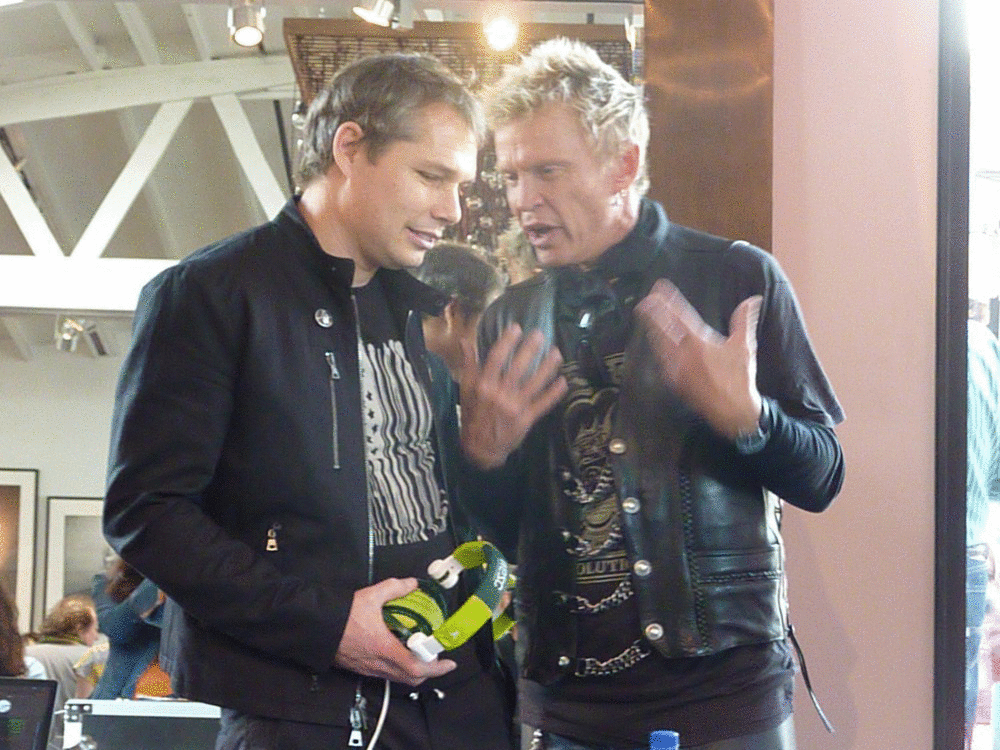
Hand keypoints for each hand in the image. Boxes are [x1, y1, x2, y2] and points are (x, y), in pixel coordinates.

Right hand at [334, 578, 455, 685]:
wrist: (316, 627)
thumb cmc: (342, 615)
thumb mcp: (372, 595)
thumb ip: (395, 588)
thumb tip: (412, 584)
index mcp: (385, 649)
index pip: (418, 668)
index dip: (437, 668)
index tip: (450, 663)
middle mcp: (378, 664)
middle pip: (411, 678)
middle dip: (428, 671)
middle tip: (436, 657)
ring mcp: (368, 669)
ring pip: (397, 678)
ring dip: (413, 670)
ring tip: (420, 654)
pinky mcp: (360, 668)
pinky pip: (385, 674)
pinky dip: (397, 668)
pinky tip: (397, 652)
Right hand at [459, 324, 567, 468]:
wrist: (480, 447)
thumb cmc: (473, 414)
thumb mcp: (466, 389)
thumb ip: (468, 364)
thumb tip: (466, 341)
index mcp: (484, 385)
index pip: (496, 358)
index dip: (507, 341)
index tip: (517, 327)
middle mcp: (500, 394)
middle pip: (518, 368)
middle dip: (530, 350)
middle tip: (541, 335)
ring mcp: (515, 407)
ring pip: (534, 384)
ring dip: (547, 368)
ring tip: (557, 353)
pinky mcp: (526, 419)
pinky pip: (543, 403)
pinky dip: (554, 393)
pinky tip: (563, 381)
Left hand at [635, 279, 762, 439]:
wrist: (733, 411)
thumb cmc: (740, 378)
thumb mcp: (744, 347)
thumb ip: (744, 320)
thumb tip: (752, 299)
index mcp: (699, 342)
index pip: (679, 316)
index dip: (668, 301)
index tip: (659, 289)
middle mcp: (683, 354)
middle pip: (663, 329)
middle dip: (653, 314)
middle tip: (645, 301)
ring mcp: (676, 369)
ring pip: (659, 345)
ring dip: (653, 330)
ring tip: (647, 318)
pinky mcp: (675, 382)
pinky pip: (663, 362)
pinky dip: (659, 349)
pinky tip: (657, 345)